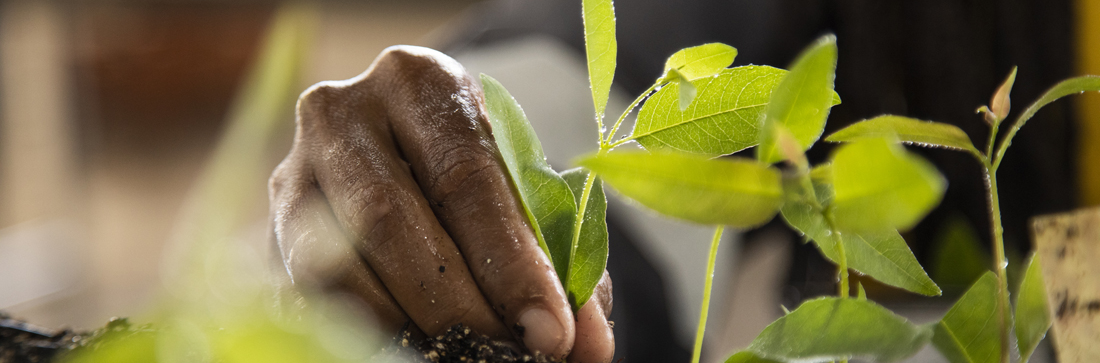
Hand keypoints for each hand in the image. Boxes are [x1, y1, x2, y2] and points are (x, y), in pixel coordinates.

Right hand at [268, 45, 613, 361]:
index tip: (550, 330)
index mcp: (418, 83)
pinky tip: (405, 350)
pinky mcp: (265, 232)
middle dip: (455, 303)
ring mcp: (291, 173)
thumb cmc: (467, 177)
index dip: (510, 261)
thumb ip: (553, 258)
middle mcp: (342, 114)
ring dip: (401, 326)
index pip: (466, 176)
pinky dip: (359, 332)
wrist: (385, 160)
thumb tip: (585, 341)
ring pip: (333, 264)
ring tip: (458, 356)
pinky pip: (303, 293)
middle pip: (390, 219)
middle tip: (505, 356)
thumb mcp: (517, 197)